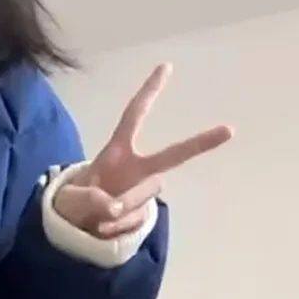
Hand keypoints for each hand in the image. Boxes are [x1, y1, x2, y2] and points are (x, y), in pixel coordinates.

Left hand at [54, 64, 232, 237]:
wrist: (74, 231)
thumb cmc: (70, 206)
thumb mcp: (68, 200)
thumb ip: (86, 199)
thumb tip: (111, 205)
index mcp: (116, 153)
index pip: (133, 117)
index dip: (148, 93)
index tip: (166, 66)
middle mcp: (136, 169)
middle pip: (172, 155)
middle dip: (200, 143)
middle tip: (229, 129)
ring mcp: (142, 191)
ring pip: (143, 199)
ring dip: (121, 211)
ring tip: (97, 220)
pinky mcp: (142, 214)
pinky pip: (137, 222)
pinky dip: (119, 229)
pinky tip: (103, 230)